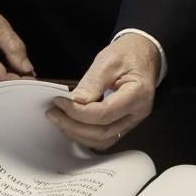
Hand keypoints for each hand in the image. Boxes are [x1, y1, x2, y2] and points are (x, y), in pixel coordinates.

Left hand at [45, 34, 160, 149]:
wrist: (141, 54)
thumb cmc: (127, 55)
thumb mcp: (108, 61)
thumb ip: (92, 83)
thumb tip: (75, 102)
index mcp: (138, 94)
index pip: (104, 114)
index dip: (78, 112)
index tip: (59, 102)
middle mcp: (137, 113)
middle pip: (103, 132)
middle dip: (73, 125)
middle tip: (53, 113)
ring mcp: (132, 121)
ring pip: (102, 140)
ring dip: (78, 134)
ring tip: (59, 119)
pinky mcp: (124, 124)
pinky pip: (104, 138)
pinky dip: (85, 136)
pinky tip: (72, 124)